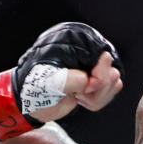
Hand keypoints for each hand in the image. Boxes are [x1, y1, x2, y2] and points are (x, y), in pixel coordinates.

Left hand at [0, 22, 122, 138]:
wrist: (28, 102)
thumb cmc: (33, 87)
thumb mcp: (50, 82)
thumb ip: (75, 80)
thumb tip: (93, 79)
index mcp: (75, 42)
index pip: (104, 58)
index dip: (99, 78)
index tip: (84, 87)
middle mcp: (87, 50)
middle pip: (113, 73)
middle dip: (95, 90)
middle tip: (75, 92)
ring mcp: (92, 66)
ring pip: (114, 84)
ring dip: (94, 97)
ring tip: (74, 94)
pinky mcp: (95, 80)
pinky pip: (109, 92)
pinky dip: (95, 101)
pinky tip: (78, 97)